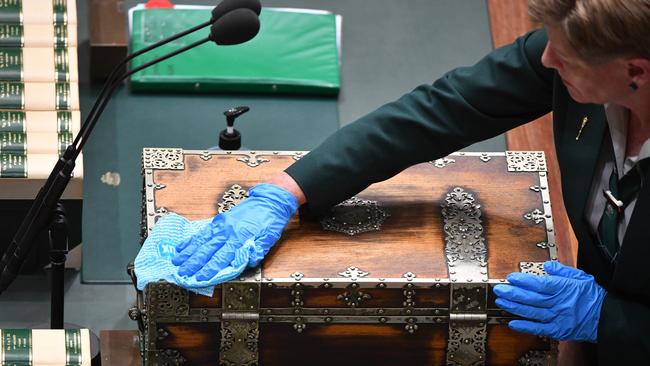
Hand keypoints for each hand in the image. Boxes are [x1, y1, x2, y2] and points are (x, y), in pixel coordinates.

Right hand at [172, 183, 297, 281]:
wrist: (270, 201)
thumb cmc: (270, 221)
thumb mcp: (268, 240)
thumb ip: (255, 252)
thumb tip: (245, 262)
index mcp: (239, 238)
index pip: (221, 258)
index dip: (209, 270)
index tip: (199, 278)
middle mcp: (227, 231)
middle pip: (207, 251)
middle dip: (193, 263)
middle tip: (182, 273)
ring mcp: (221, 225)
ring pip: (201, 241)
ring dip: (188, 252)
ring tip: (176, 261)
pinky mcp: (219, 220)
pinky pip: (202, 231)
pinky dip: (191, 240)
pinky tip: (182, 246)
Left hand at [493, 261, 605, 341]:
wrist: (607, 317)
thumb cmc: (593, 297)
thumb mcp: (581, 277)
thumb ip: (562, 270)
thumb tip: (547, 265)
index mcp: (564, 288)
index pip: (540, 284)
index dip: (524, 281)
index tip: (511, 277)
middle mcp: (558, 303)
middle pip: (532, 298)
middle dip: (513, 293)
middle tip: (500, 289)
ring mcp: (557, 318)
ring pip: (532, 312)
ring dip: (514, 307)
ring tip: (501, 301)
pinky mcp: (558, 330)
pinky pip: (539, 329)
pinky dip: (525, 326)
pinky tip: (513, 323)